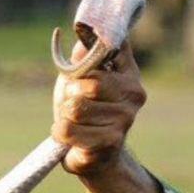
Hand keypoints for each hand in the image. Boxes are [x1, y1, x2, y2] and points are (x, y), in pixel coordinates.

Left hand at [51, 41, 146, 177]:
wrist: (93, 156)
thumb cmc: (87, 112)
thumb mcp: (82, 80)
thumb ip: (85, 58)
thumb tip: (84, 36)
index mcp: (130, 77)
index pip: (106, 54)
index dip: (85, 64)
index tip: (80, 72)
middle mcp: (134, 98)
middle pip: (88, 85)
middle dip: (70, 94)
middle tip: (74, 103)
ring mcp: (124, 122)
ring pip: (74, 109)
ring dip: (64, 116)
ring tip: (75, 122)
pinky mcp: (108, 143)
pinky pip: (67, 130)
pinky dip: (60, 133)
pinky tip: (71, 138)